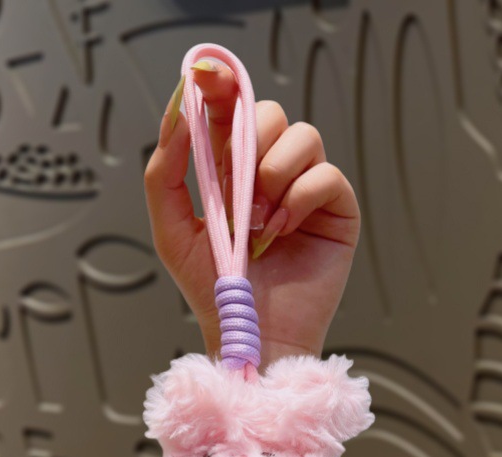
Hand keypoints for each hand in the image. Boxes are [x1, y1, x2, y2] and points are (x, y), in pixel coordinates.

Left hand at [144, 63, 359, 366]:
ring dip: (274, 174)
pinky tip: (284, 230)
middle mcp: (270, 173)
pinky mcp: (336, 210)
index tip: (206, 77)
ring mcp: (304, 190)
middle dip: (248, 143)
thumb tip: (180, 113)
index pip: (229, 112)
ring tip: (260, 221)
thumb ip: (165, 173)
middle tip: (235, 193)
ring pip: (303, 136)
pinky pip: (327, 174)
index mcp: (231, 172)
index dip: (220, 86)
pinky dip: (300, 198)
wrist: (251, 334)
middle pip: (270, 113)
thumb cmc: (213, 290)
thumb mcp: (173, 231)